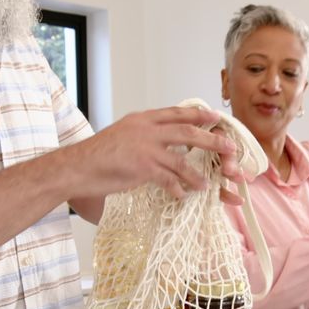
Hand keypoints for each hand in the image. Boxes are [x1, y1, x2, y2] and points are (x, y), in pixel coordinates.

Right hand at [69, 106, 241, 200]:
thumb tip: (160, 139)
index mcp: (143, 119)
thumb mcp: (122, 134)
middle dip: (212, 140)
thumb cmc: (97, 154)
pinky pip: (169, 179)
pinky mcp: (142, 167)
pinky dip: (179, 188)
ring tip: (212, 182)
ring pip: (182, 158)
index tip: (216, 117)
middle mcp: (147, 129)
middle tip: (230, 147)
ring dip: (199, 172)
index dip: (199, 115)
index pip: (177, 113)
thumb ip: (142, 134)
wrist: (77, 166)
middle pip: (188, 132)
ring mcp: (146, 148)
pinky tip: (186, 195)